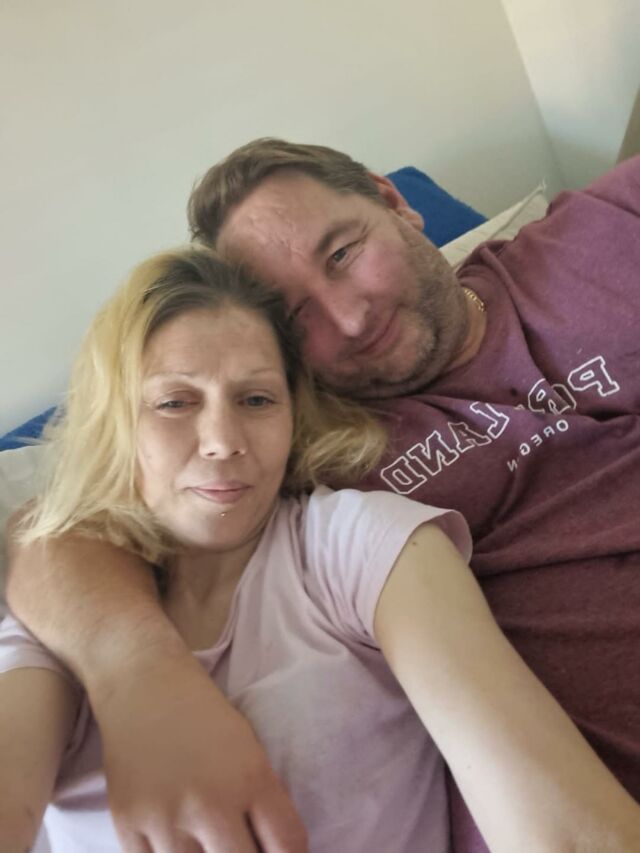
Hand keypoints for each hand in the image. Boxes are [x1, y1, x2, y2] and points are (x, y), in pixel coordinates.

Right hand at [93, 653, 307, 852]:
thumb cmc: (204, 715)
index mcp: (251, 779)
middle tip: (238, 844)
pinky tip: (174, 842)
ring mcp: (166, 819)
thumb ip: (263, 805)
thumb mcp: (250, 751)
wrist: (144, 684)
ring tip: (204, 838)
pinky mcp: (128, 825)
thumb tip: (272, 852)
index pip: (288, 846)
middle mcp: (210, 804)